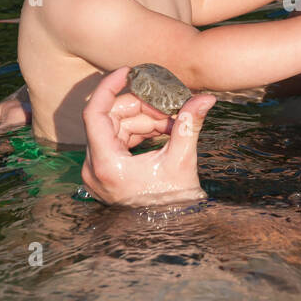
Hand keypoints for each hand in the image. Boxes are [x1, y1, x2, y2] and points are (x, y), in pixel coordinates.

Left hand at [80, 67, 216, 205]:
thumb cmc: (174, 201)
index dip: (110, 87)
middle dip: (141, 109)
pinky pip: (117, 142)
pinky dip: (139, 134)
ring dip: (144, 121)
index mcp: (106, 164)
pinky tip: (162, 132)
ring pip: (115, 129)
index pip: (95, 113)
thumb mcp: (182, 160)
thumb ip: (189, 124)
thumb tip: (206, 97)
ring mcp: (97, 172)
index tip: (128, 71)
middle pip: (110, 120)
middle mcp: (94, 168)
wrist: (172, 229)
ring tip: (172, 123)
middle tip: (170, 108)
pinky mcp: (105, 174)